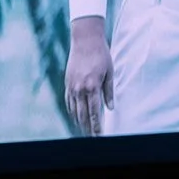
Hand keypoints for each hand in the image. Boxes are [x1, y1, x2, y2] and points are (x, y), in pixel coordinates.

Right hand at [64, 15, 112, 135]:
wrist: (85, 40)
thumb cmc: (101, 55)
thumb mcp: (110, 73)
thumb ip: (109, 92)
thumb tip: (110, 108)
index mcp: (92, 87)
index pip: (95, 113)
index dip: (97, 126)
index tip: (99, 136)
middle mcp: (80, 89)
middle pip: (83, 114)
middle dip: (88, 128)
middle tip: (92, 137)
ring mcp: (71, 86)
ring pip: (74, 109)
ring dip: (79, 121)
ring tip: (84, 130)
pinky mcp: (67, 82)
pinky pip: (68, 101)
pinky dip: (72, 110)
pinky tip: (75, 116)